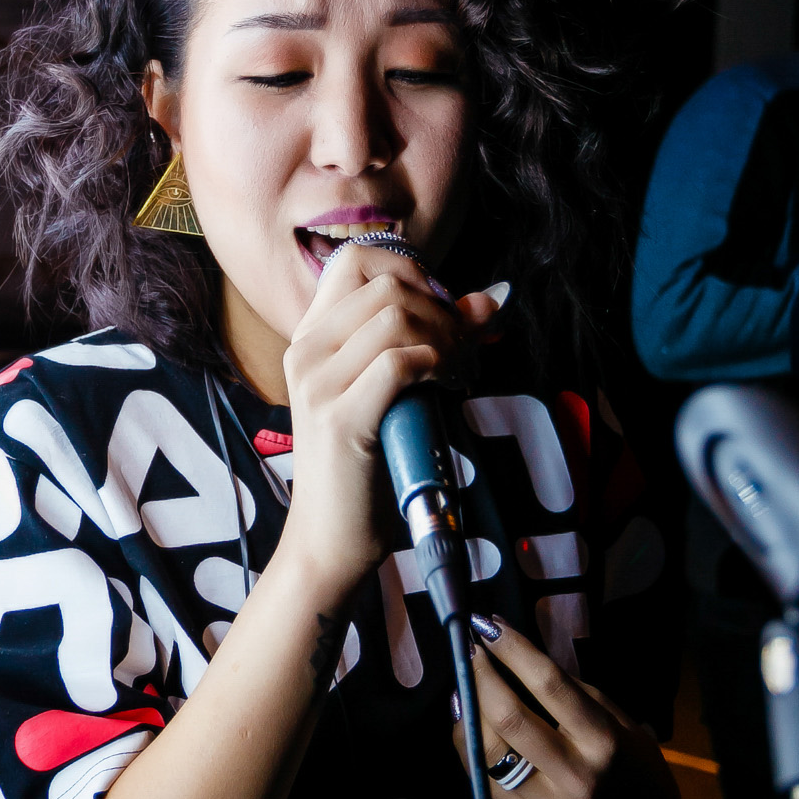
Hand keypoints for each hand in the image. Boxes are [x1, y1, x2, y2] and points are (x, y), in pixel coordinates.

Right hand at [278, 247, 500, 601]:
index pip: (355, 258)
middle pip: (386, 283)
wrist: (331, 540)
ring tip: (460, 373)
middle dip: (442, 309)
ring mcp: (316, 382)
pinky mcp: (339, 416)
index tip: (443, 312)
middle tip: (464, 351)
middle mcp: (306, 350)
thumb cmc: (367, 467)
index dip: (412, 270)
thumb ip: (435, 340)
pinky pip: (400, 361)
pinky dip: (437, 366)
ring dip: (446, 339)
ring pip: (396, 316)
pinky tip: (448, 389)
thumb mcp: (399, 392)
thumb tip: (492, 299)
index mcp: (312, 337)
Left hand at [449, 615, 679, 798]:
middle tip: (469, 648)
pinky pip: (483, 775)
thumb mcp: (615, 717)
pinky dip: (469, 741)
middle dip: (481, 675)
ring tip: (464, 681)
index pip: (550, 686)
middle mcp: (574, 775)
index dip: (514, 650)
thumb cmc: (631, 761)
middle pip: (510, 717)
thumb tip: (514, 657)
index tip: (489, 625)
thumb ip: (569, 691)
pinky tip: (467, 717)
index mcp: (603, 741)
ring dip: (468, 708)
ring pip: (487, 749)